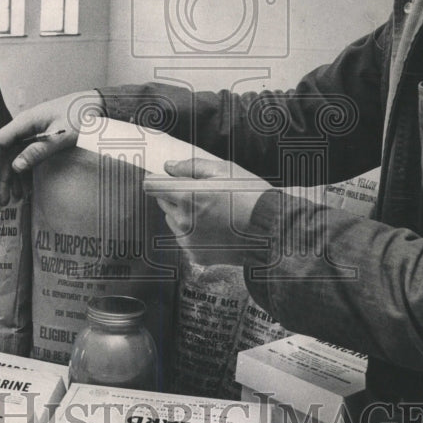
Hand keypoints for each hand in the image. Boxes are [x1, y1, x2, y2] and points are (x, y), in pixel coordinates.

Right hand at [0, 90, 104, 205]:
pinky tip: (26, 189)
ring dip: (12, 179)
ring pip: (14, 158)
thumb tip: (16, 167)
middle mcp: (23, 128)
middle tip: (2, 200)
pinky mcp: (39, 140)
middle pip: (4, 154)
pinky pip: (26, 158)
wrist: (95, 105)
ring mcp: (31, 134)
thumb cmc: (79, 116)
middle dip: (1, 177)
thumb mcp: (60, 136)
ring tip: (14, 199)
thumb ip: (38, 151)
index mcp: (24, 123)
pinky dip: (25, 174)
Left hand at [144, 157, 270, 266]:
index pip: (151, 186)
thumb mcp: (224, 170)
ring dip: (183, 214)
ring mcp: (188, 240)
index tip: (168, 178)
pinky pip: (185, 238)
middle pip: (162, 202)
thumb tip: (169, 167)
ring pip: (172, 220)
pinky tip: (216, 229)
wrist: (272, 232)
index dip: (158, 179)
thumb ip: (191, 166)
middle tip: (202, 193)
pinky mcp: (195, 255)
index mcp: (187, 195)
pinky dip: (194, 232)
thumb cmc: (250, 195)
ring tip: (213, 212)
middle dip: (175, 195)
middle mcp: (182, 220)